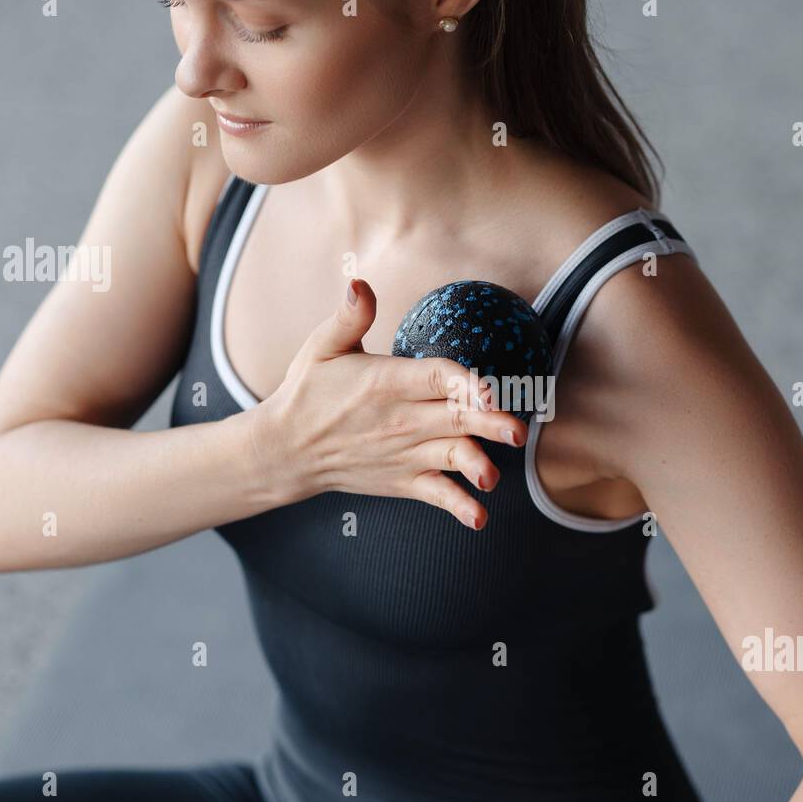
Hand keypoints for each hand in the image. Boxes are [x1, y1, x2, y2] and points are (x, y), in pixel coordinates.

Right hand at [246, 278, 527, 528]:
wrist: (286, 448)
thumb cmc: (309, 392)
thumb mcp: (322, 347)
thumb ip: (349, 317)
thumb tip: (360, 284)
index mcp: (386, 383)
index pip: (434, 378)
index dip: (464, 381)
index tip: (489, 387)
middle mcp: (400, 420)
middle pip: (454, 417)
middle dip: (488, 423)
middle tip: (517, 429)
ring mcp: (403, 454)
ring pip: (450, 457)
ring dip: (475, 465)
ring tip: (493, 475)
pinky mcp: (403, 480)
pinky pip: (436, 494)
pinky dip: (457, 506)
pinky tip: (479, 517)